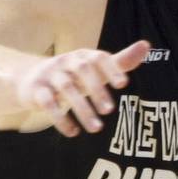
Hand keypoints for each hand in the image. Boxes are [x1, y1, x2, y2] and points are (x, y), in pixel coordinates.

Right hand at [15, 40, 150, 136]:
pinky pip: (48, 103)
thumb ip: (121, 61)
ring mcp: (49, 74)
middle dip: (97, 90)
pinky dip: (61, 118)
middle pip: (83, 71)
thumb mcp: (96, 68)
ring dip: (82, 110)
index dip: (111, 69)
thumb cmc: (74, 75)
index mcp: (84, 55)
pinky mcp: (35, 90)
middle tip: (110, 111)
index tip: (124, 84)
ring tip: (97, 129)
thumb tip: (147, 45)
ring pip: (67, 89)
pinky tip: (73, 132)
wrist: (30, 79)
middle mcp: (66, 61)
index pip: (99, 57)